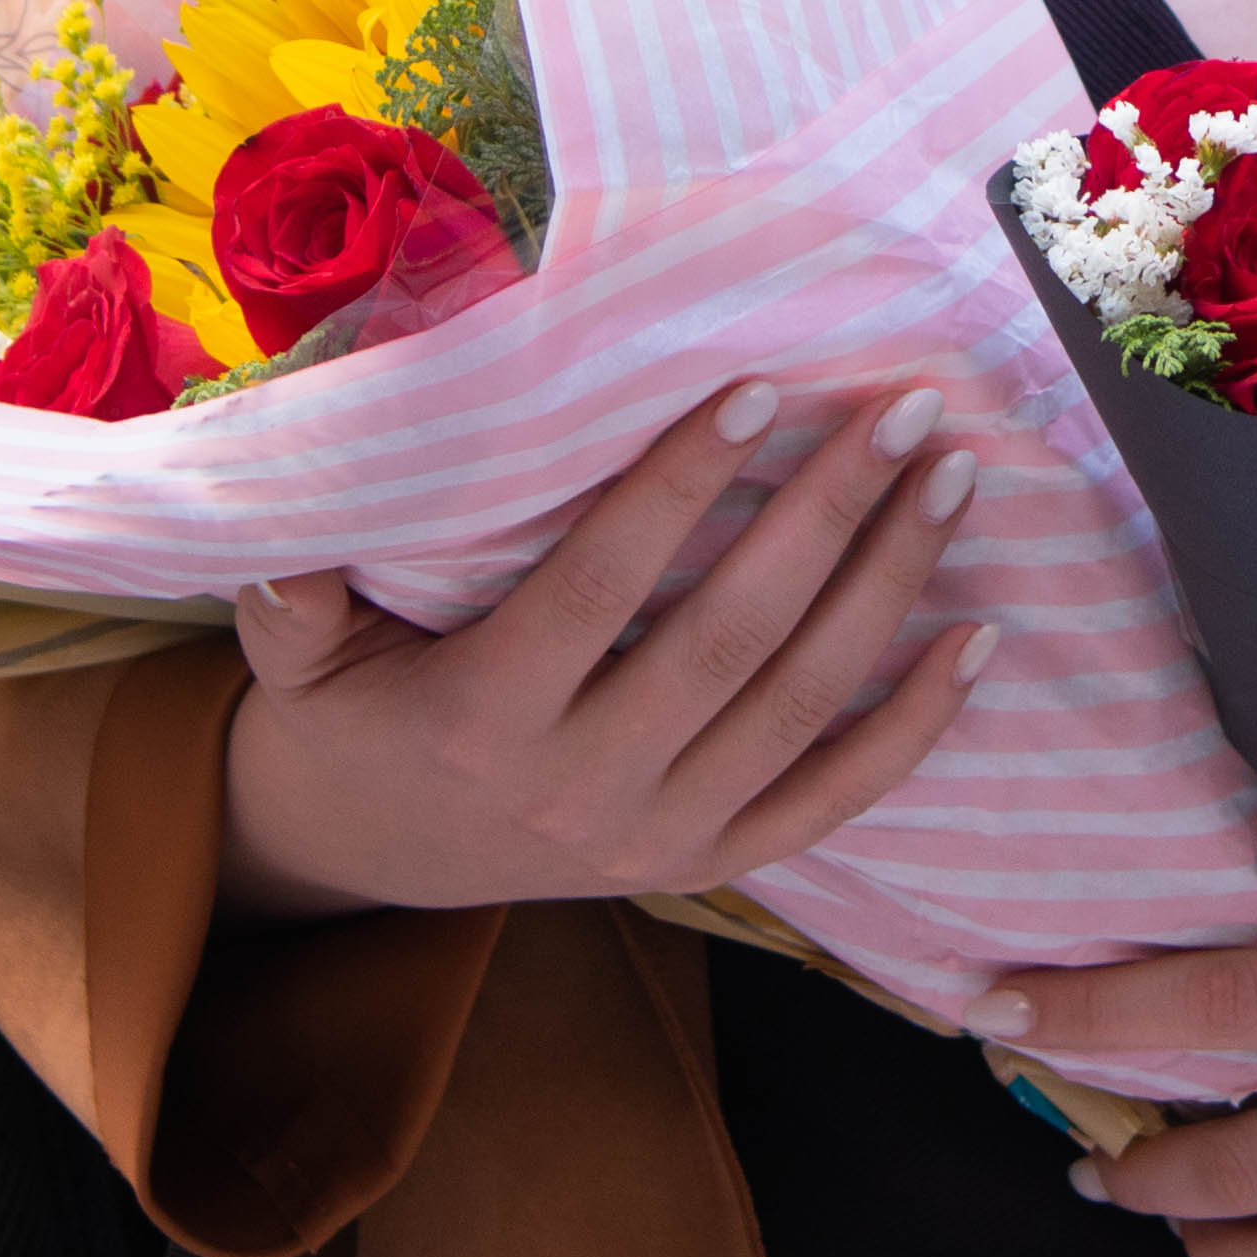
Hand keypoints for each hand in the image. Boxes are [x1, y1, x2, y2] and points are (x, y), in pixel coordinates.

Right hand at [214, 379, 987, 923]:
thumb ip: (288, 595)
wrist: (369, 863)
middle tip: (903, 409)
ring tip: (951, 479)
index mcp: (482, 717)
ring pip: (798, 707)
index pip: (599, 588)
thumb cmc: (348, 718)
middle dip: (827, 517)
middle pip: (729, 640)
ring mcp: (657, 837)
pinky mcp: (709, 865)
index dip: (678, 488)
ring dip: (887, 589)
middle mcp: (582, 788)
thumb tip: (277, 531)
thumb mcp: (294, 663)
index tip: (759, 390)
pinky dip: (915, 726)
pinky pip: (832, 800)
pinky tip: (979, 636)